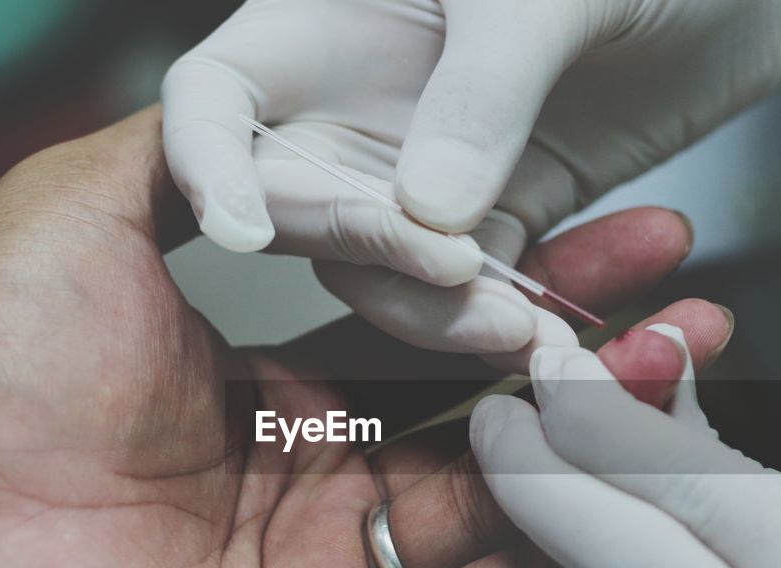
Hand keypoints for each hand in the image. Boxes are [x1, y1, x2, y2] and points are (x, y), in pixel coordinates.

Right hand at [162, 0, 780, 363]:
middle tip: (462, 274)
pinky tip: (571, 322)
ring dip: (448, 314)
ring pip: (387, 275)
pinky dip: (517, 315)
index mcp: (324, 25)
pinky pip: (479, 290)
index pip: (216, 98)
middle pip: (300, 213)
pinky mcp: (499, 218)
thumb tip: (428, 216)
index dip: (208, 166)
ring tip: (535, 325)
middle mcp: (356, 108)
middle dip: (370, 258)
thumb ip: (485, 89)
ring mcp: (423, 172)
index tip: (245, 236)